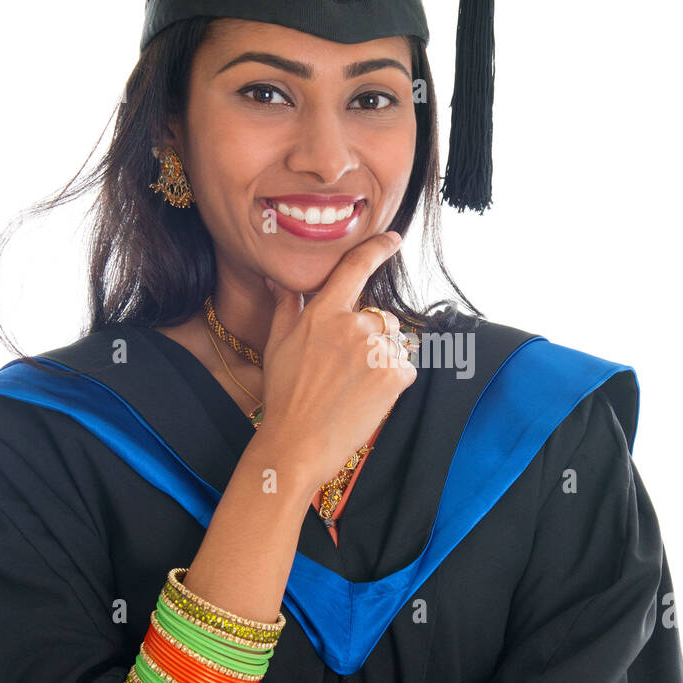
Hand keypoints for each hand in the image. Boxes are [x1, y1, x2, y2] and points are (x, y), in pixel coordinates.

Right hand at [255, 231, 416, 493]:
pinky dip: (393, 381)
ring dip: (382, 359)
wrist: (297, 444)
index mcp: (323, 312)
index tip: (393, 239)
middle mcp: (353, 324)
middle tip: (345, 371)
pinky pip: (405, 368)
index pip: (355, 268)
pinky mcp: (395, 375)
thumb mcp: (277, 345)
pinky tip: (368, 397)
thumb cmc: (283, 397)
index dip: (378, 249)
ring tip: (354, 386)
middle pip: (380, 317)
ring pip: (394, 344)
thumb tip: (280, 280)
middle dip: (371, 337)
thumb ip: (286, 307)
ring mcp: (376, 349)